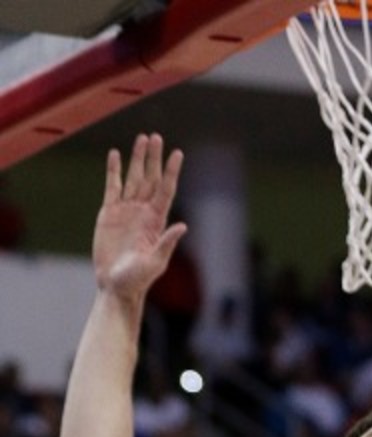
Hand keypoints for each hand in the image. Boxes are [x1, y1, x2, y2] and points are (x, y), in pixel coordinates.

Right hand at [92, 134, 186, 299]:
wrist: (116, 285)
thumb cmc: (138, 278)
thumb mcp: (155, 261)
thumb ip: (167, 243)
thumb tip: (182, 226)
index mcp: (157, 220)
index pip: (166, 189)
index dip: (172, 171)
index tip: (178, 153)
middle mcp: (144, 211)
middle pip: (151, 178)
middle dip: (154, 158)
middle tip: (156, 136)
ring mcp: (127, 210)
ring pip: (134, 178)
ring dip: (137, 159)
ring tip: (142, 138)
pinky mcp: (109, 213)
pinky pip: (112, 186)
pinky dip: (114, 170)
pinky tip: (115, 155)